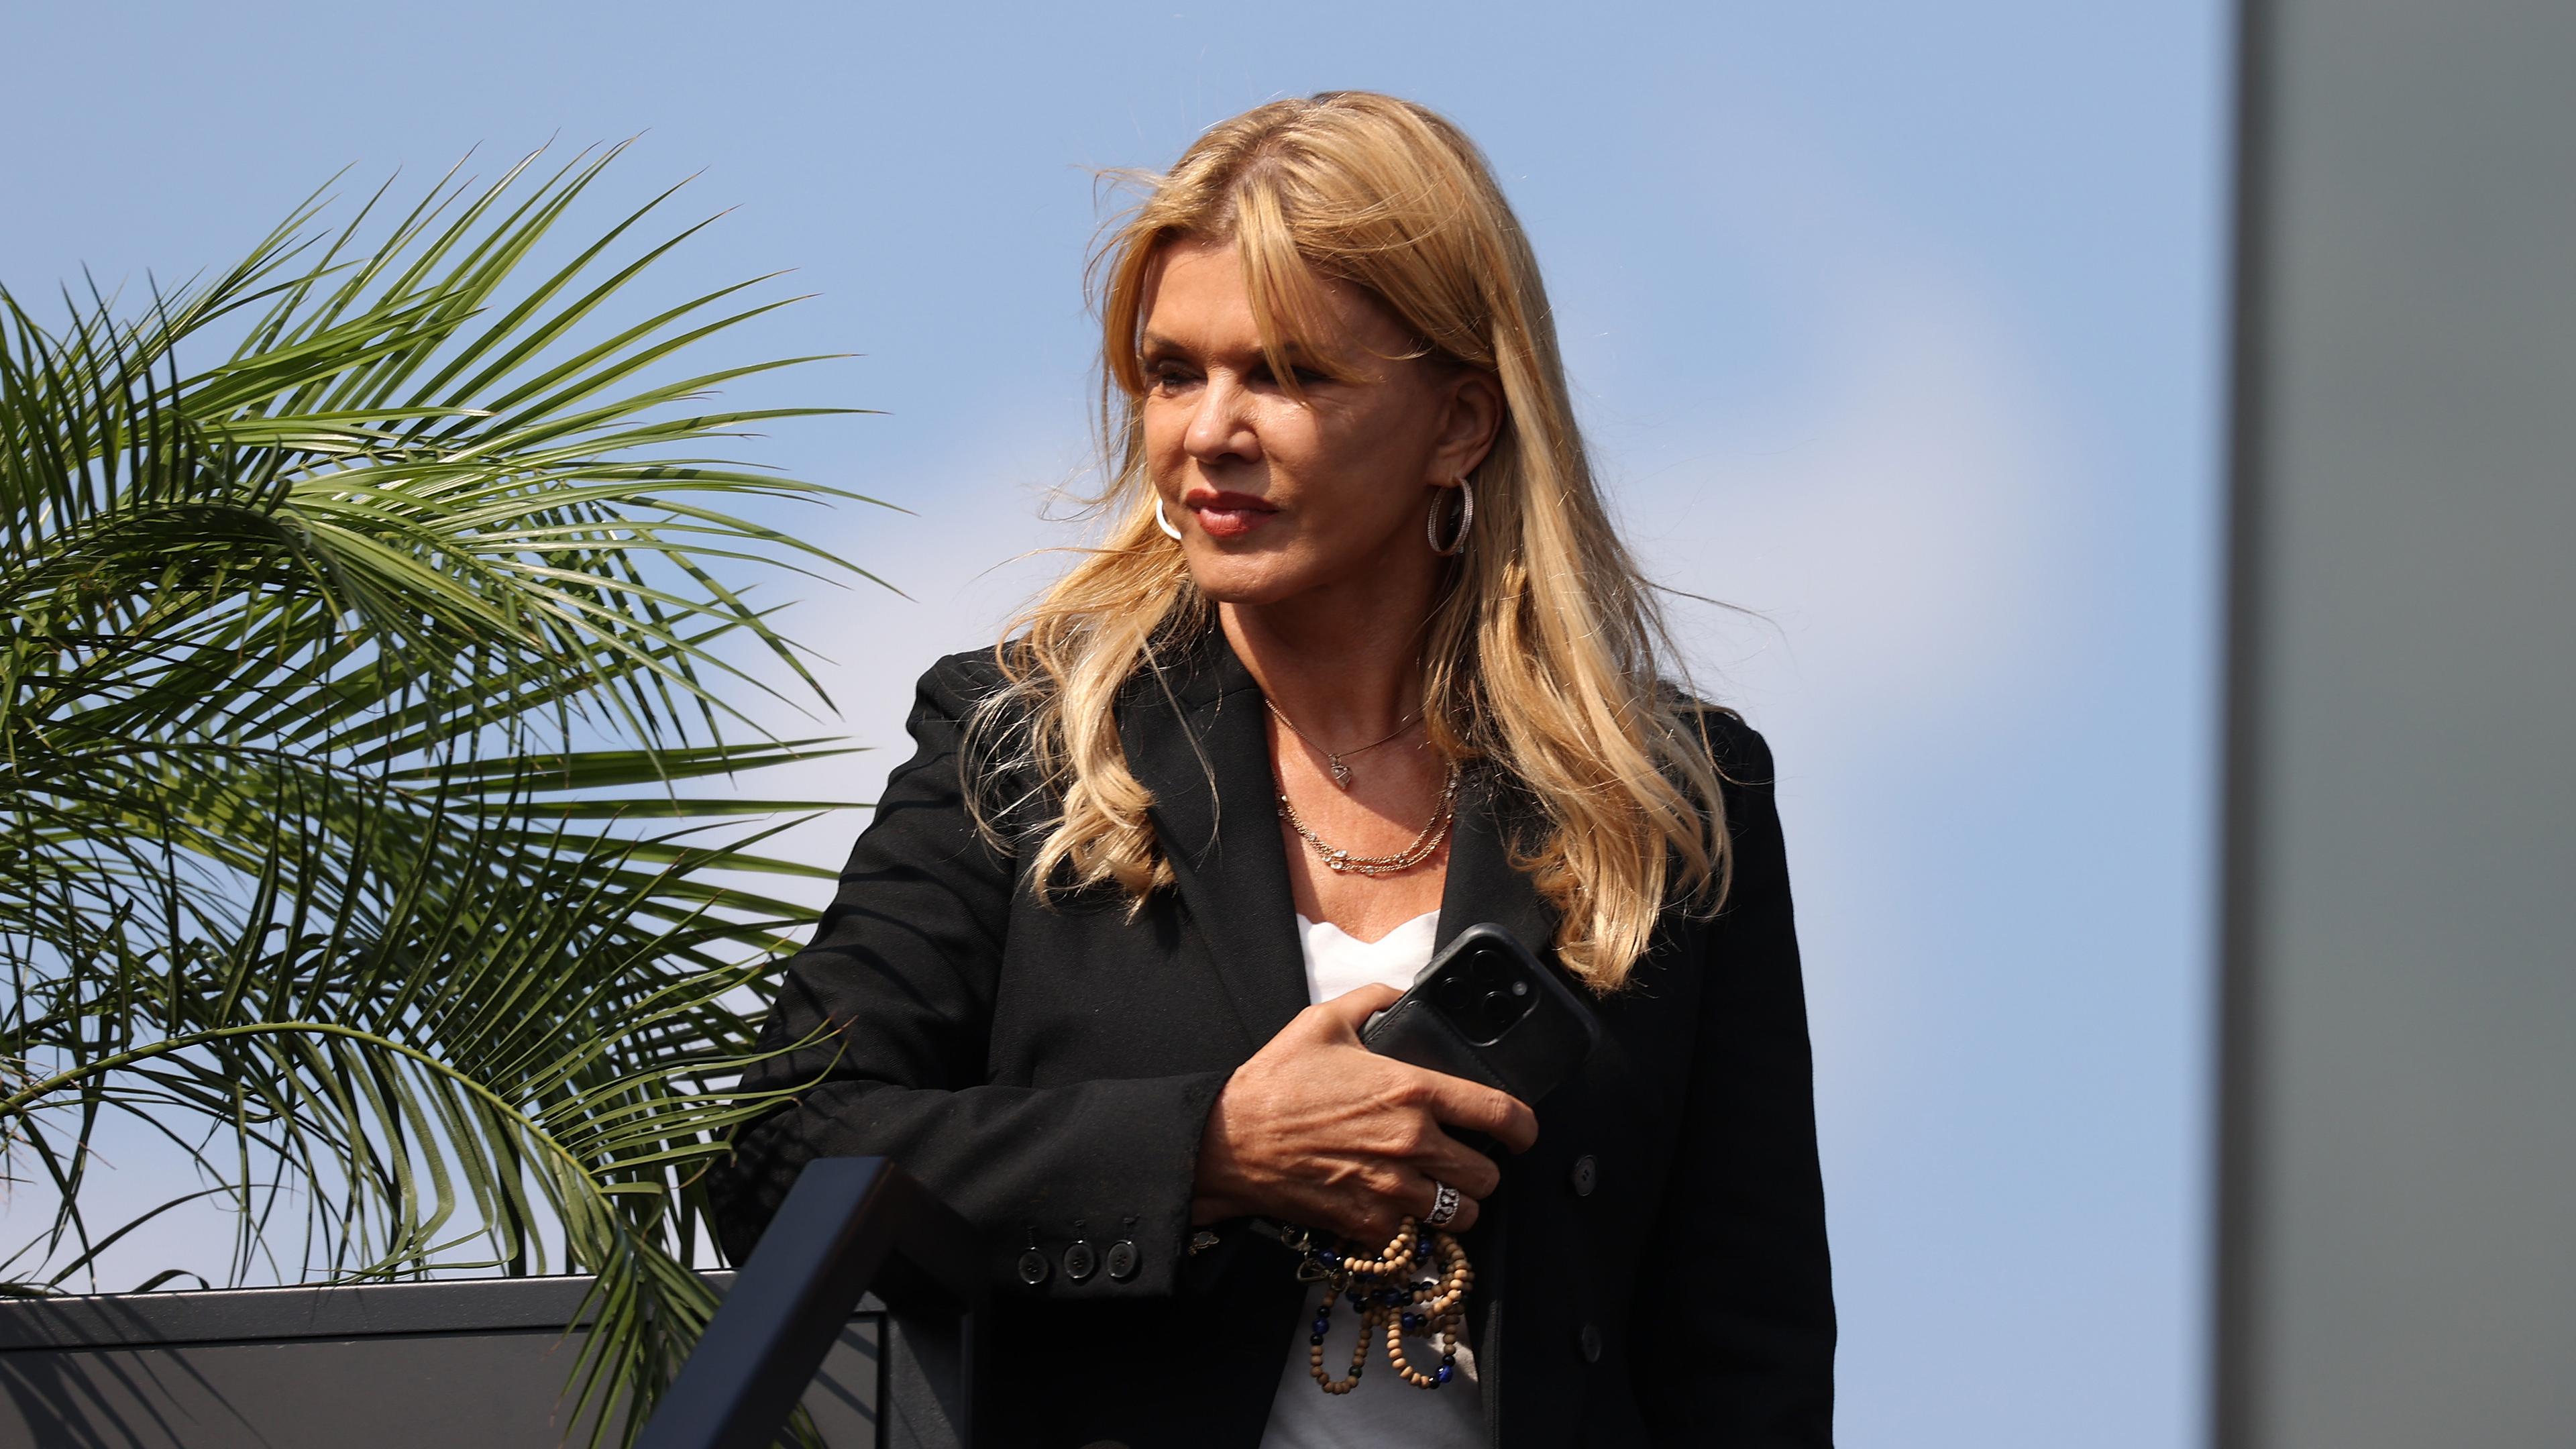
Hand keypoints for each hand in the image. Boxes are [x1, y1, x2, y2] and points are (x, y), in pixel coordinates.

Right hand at [1191, 983, 1538, 1241]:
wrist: (1227, 1142)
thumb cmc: (1275, 1082)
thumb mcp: (1325, 1021)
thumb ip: (1376, 999)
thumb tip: (1405, 995)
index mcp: (1412, 1091)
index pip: (1502, 1116)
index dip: (1526, 1128)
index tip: (1523, 1133)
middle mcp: (1412, 1144)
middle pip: (1488, 1177)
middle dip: (1482, 1170)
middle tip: (1463, 1161)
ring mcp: (1391, 1191)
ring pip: (1461, 1214)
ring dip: (1453, 1204)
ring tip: (1435, 1190)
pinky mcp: (1367, 1224)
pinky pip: (1413, 1236)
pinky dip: (1410, 1227)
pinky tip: (1392, 1206)